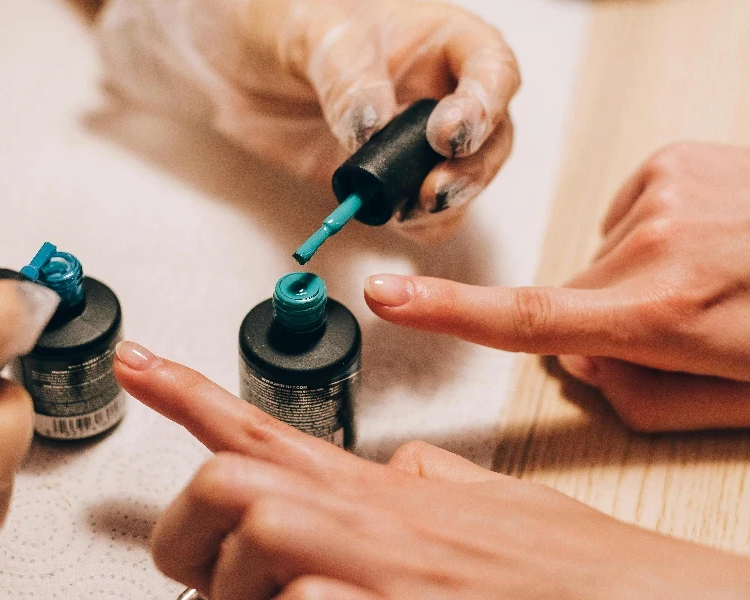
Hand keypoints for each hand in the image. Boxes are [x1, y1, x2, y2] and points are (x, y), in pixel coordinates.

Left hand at [98, 0, 518, 236]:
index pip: (492, 70)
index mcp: (440, 41)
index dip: (483, 104)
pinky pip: (422, 213)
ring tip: (409, 209)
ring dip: (446, 202)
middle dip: (471, 168)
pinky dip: (417, 225)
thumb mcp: (312, 33)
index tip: (447, 133)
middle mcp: (439, 93)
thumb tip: (372, 127)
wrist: (232, 63)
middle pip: (491, 136)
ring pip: (465, 180)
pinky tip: (394, 220)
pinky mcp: (387, 180)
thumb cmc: (280, 21)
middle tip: (433, 188)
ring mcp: (415, 142)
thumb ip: (346, 76)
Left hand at [114, 340, 749, 599]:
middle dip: (188, 532)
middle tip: (198, 568)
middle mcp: (370, 520)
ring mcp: (379, 573)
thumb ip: (422, 480)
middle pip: (228, 484)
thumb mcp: (482, 503)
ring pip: (253, 551)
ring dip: (243, 598)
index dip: (182, 390)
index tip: (134, 361)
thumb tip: (388, 468)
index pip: (258, 423)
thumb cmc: (567, 571)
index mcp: (381, 489)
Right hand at [364, 143, 749, 431]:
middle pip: (571, 298)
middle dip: (603, 319)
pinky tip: (709, 237)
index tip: (387, 296)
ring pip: (602, 256)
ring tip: (713, 274)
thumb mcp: (737, 398)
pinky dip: (652, 231)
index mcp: (667, 315)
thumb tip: (582, 364)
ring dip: (637, 273)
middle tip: (680, 324)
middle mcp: (652, 246)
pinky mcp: (671, 160)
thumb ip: (641, 398)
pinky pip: (626, 213)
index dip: (449, 313)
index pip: (530, 319)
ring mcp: (660, 193)